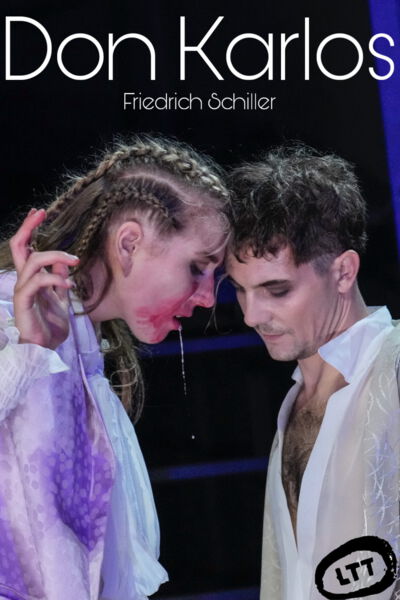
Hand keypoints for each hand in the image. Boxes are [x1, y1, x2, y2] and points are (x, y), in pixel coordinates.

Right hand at [10, 208, 79, 348]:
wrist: (46, 349)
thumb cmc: (51, 325)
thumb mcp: (61, 297)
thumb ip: (60, 279)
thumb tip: (65, 262)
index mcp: (31, 278)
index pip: (25, 248)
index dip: (29, 229)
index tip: (39, 213)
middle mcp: (24, 281)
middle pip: (19, 247)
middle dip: (29, 228)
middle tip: (41, 214)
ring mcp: (23, 291)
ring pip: (32, 262)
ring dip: (56, 256)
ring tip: (75, 261)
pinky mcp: (24, 303)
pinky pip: (37, 283)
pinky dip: (54, 279)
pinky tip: (69, 285)